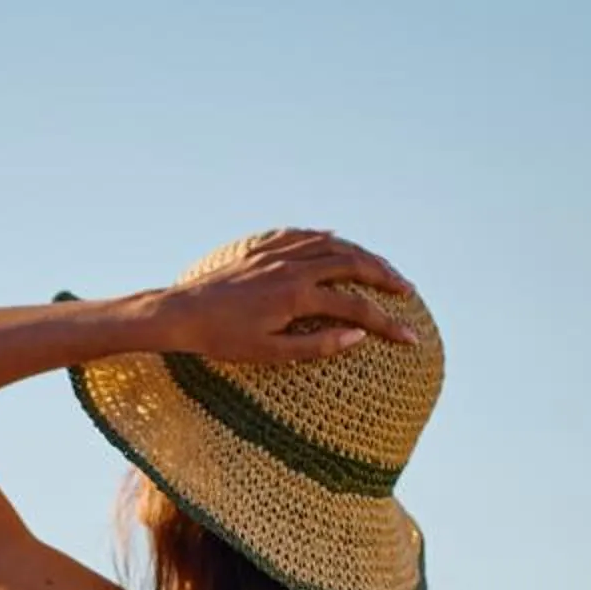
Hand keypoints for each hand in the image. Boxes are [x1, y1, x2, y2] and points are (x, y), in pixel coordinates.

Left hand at [146, 228, 421, 363]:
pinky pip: (300, 235)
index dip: (388, 323)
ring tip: (379, 267)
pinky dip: (323, 237)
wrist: (179, 313)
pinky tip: (334, 238)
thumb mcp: (270, 353)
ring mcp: (276, 254)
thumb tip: (358, 337)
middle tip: (406, 290)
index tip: (411, 337)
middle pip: (352, 263)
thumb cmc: (222, 340)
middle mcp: (292, 267)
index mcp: (297, 296)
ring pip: (330, 244)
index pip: (356, 307)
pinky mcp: (260, 250)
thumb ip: (317, 345)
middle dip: (384, 276)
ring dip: (360, 254)